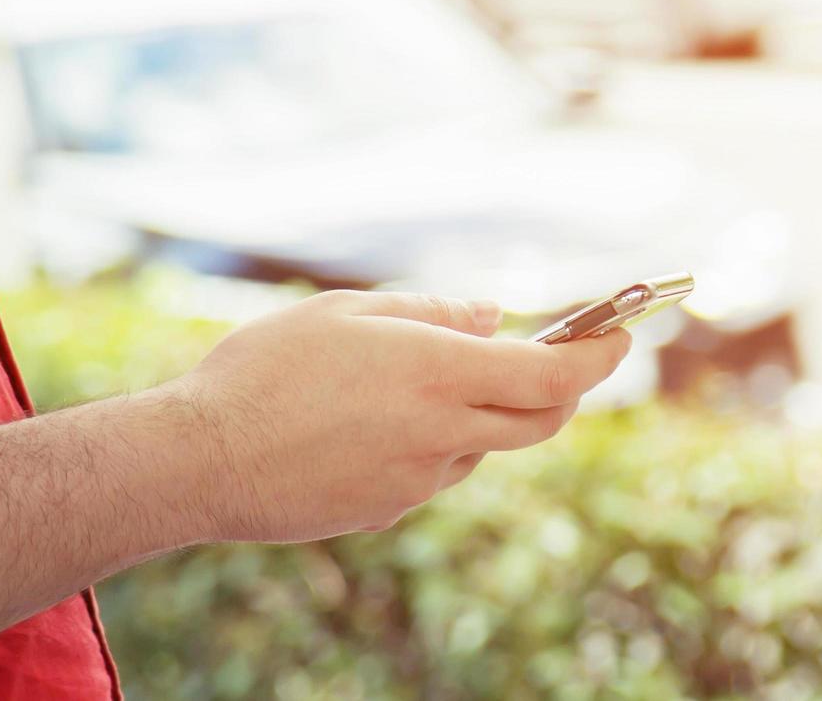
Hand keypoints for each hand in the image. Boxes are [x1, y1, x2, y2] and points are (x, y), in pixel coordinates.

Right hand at [163, 290, 630, 542]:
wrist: (202, 460)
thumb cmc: (265, 369)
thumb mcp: (347, 313)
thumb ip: (429, 311)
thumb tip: (491, 316)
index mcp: (436, 372)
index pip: (554, 375)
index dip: (598, 356)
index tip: (619, 334)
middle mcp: (441, 432)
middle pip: (540, 420)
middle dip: (562, 388)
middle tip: (557, 356)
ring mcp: (417, 480)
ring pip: (483, 445)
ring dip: (483, 412)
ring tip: (418, 378)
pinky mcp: (388, 510)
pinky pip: (434, 470)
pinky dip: (434, 441)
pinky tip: (372, 420)